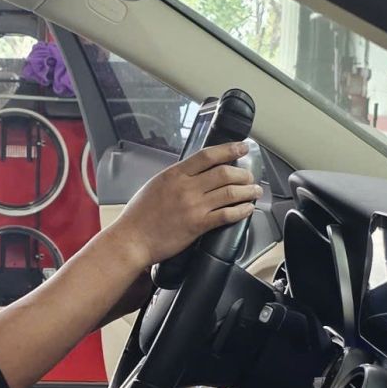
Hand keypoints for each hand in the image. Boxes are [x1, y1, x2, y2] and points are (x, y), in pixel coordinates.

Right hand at [108, 141, 259, 268]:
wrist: (132, 240)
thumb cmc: (139, 216)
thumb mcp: (155, 185)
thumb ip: (176, 178)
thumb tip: (193, 172)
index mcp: (175, 174)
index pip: (208, 156)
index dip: (229, 149)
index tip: (242, 147)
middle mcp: (186, 188)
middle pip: (224, 173)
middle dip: (243, 173)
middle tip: (250, 176)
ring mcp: (193, 206)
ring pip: (230, 193)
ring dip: (247, 191)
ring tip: (255, 191)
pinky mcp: (197, 225)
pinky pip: (226, 215)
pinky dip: (241, 211)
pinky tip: (247, 209)